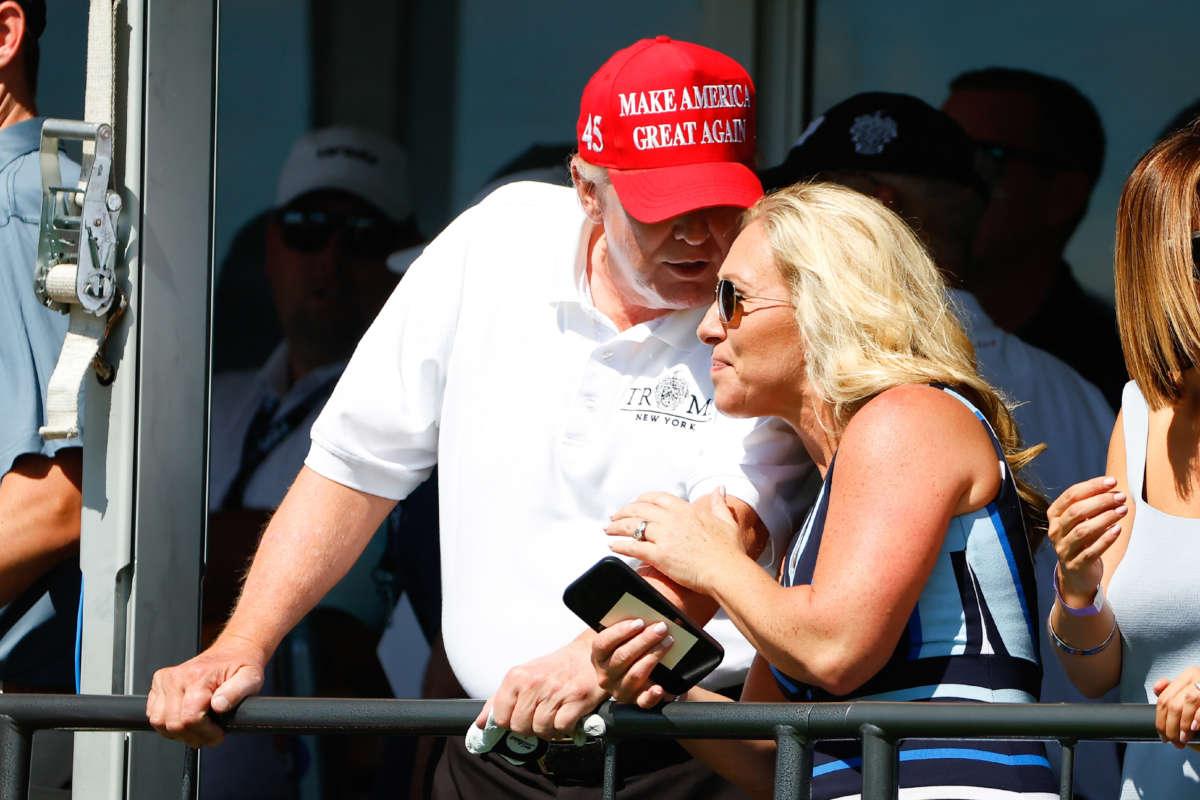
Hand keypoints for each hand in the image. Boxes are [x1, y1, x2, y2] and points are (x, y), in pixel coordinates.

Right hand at [145, 633, 267, 747]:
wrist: (232, 652)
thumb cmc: (241, 665)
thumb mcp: (250, 678)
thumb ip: (236, 692)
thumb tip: (219, 705)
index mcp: (198, 676)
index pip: (190, 718)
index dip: (206, 733)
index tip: (218, 735)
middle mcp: (177, 677)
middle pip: (173, 724)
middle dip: (194, 736)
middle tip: (209, 735)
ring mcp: (165, 680)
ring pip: (159, 722)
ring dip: (178, 733)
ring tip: (198, 729)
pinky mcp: (159, 683)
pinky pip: (154, 714)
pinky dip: (167, 724)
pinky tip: (185, 720)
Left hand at [475, 634, 607, 738]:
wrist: (587, 655)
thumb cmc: (555, 668)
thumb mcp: (524, 677)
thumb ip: (500, 699)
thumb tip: (480, 722)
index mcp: (517, 676)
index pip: (500, 717)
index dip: (510, 722)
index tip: (519, 717)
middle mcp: (534, 682)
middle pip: (519, 726)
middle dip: (529, 727)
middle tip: (539, 716)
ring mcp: (555, 691)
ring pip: (540, 729)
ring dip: (548, 729)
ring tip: (554, 716)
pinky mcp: (576, 699)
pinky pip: (561, 728)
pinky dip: (564, 728)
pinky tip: (566, 716)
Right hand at [591, 618, 674, 708]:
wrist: (648, 674)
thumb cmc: (636, 649)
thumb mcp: (628, 638)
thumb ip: (631, 627)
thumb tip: (646, 613)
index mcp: (599, 656)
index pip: (603, 643)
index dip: (621, 632)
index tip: (639, 622)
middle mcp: (605, 675)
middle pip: (622, 657)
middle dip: (644, 640)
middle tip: (661, 627)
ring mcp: (620, 690)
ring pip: (635, 674)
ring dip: (653, 656)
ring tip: (668, 642)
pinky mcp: (636, 702)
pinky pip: (643, 702)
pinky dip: (652, 694)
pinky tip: (660, 687)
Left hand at [606, 489, 742, 592]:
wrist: (727, 571)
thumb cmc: (729, 551)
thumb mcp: (726, 521)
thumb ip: (719, 503)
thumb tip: (718, 489)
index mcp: (686, 511)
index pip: (658, 498)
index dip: (642, 499)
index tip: (634, 503)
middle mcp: (672, 520)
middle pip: (640, 510)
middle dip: (623, 512)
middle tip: (614, 516)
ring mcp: (664, 537)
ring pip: (633, 526)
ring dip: (617, 527)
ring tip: (608, 529)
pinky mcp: (659, 556)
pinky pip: (634, 547)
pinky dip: (620, 546)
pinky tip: (613, 546)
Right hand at [1046, 476, 1126, 603]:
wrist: (1077, 574)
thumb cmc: (1083, 541)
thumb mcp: (1082, 521)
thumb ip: (1091, 505)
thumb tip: (1112, 488)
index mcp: (1055, 516)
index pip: (1071, 495)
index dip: (1092, 486)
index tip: (1112, 482)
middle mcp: (1055, 531)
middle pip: (1076, 511)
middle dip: (1100, 501)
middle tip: (1121, 497)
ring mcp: (1063, 549)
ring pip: (1083, 530)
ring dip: (1105, 518)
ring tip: (1123, 510)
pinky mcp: (1075, 565)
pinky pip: (1091, 551)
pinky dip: (1105, 539)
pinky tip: (1118, 530)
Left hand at [1154, 666, 1199, 748]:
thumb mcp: (1190, 696)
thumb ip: (1173, 693)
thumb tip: (1157, 688)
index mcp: (1189, 675)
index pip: (1165, 698)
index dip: (1160, 719)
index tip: (1161, 733)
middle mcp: (1198, 676)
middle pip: (1174, 703)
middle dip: (1170, 726)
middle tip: (1172, 740)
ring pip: (1188, 702)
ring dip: (1183, 725)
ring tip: (1182, 739)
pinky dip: (1197, 718)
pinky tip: (1193, 728)